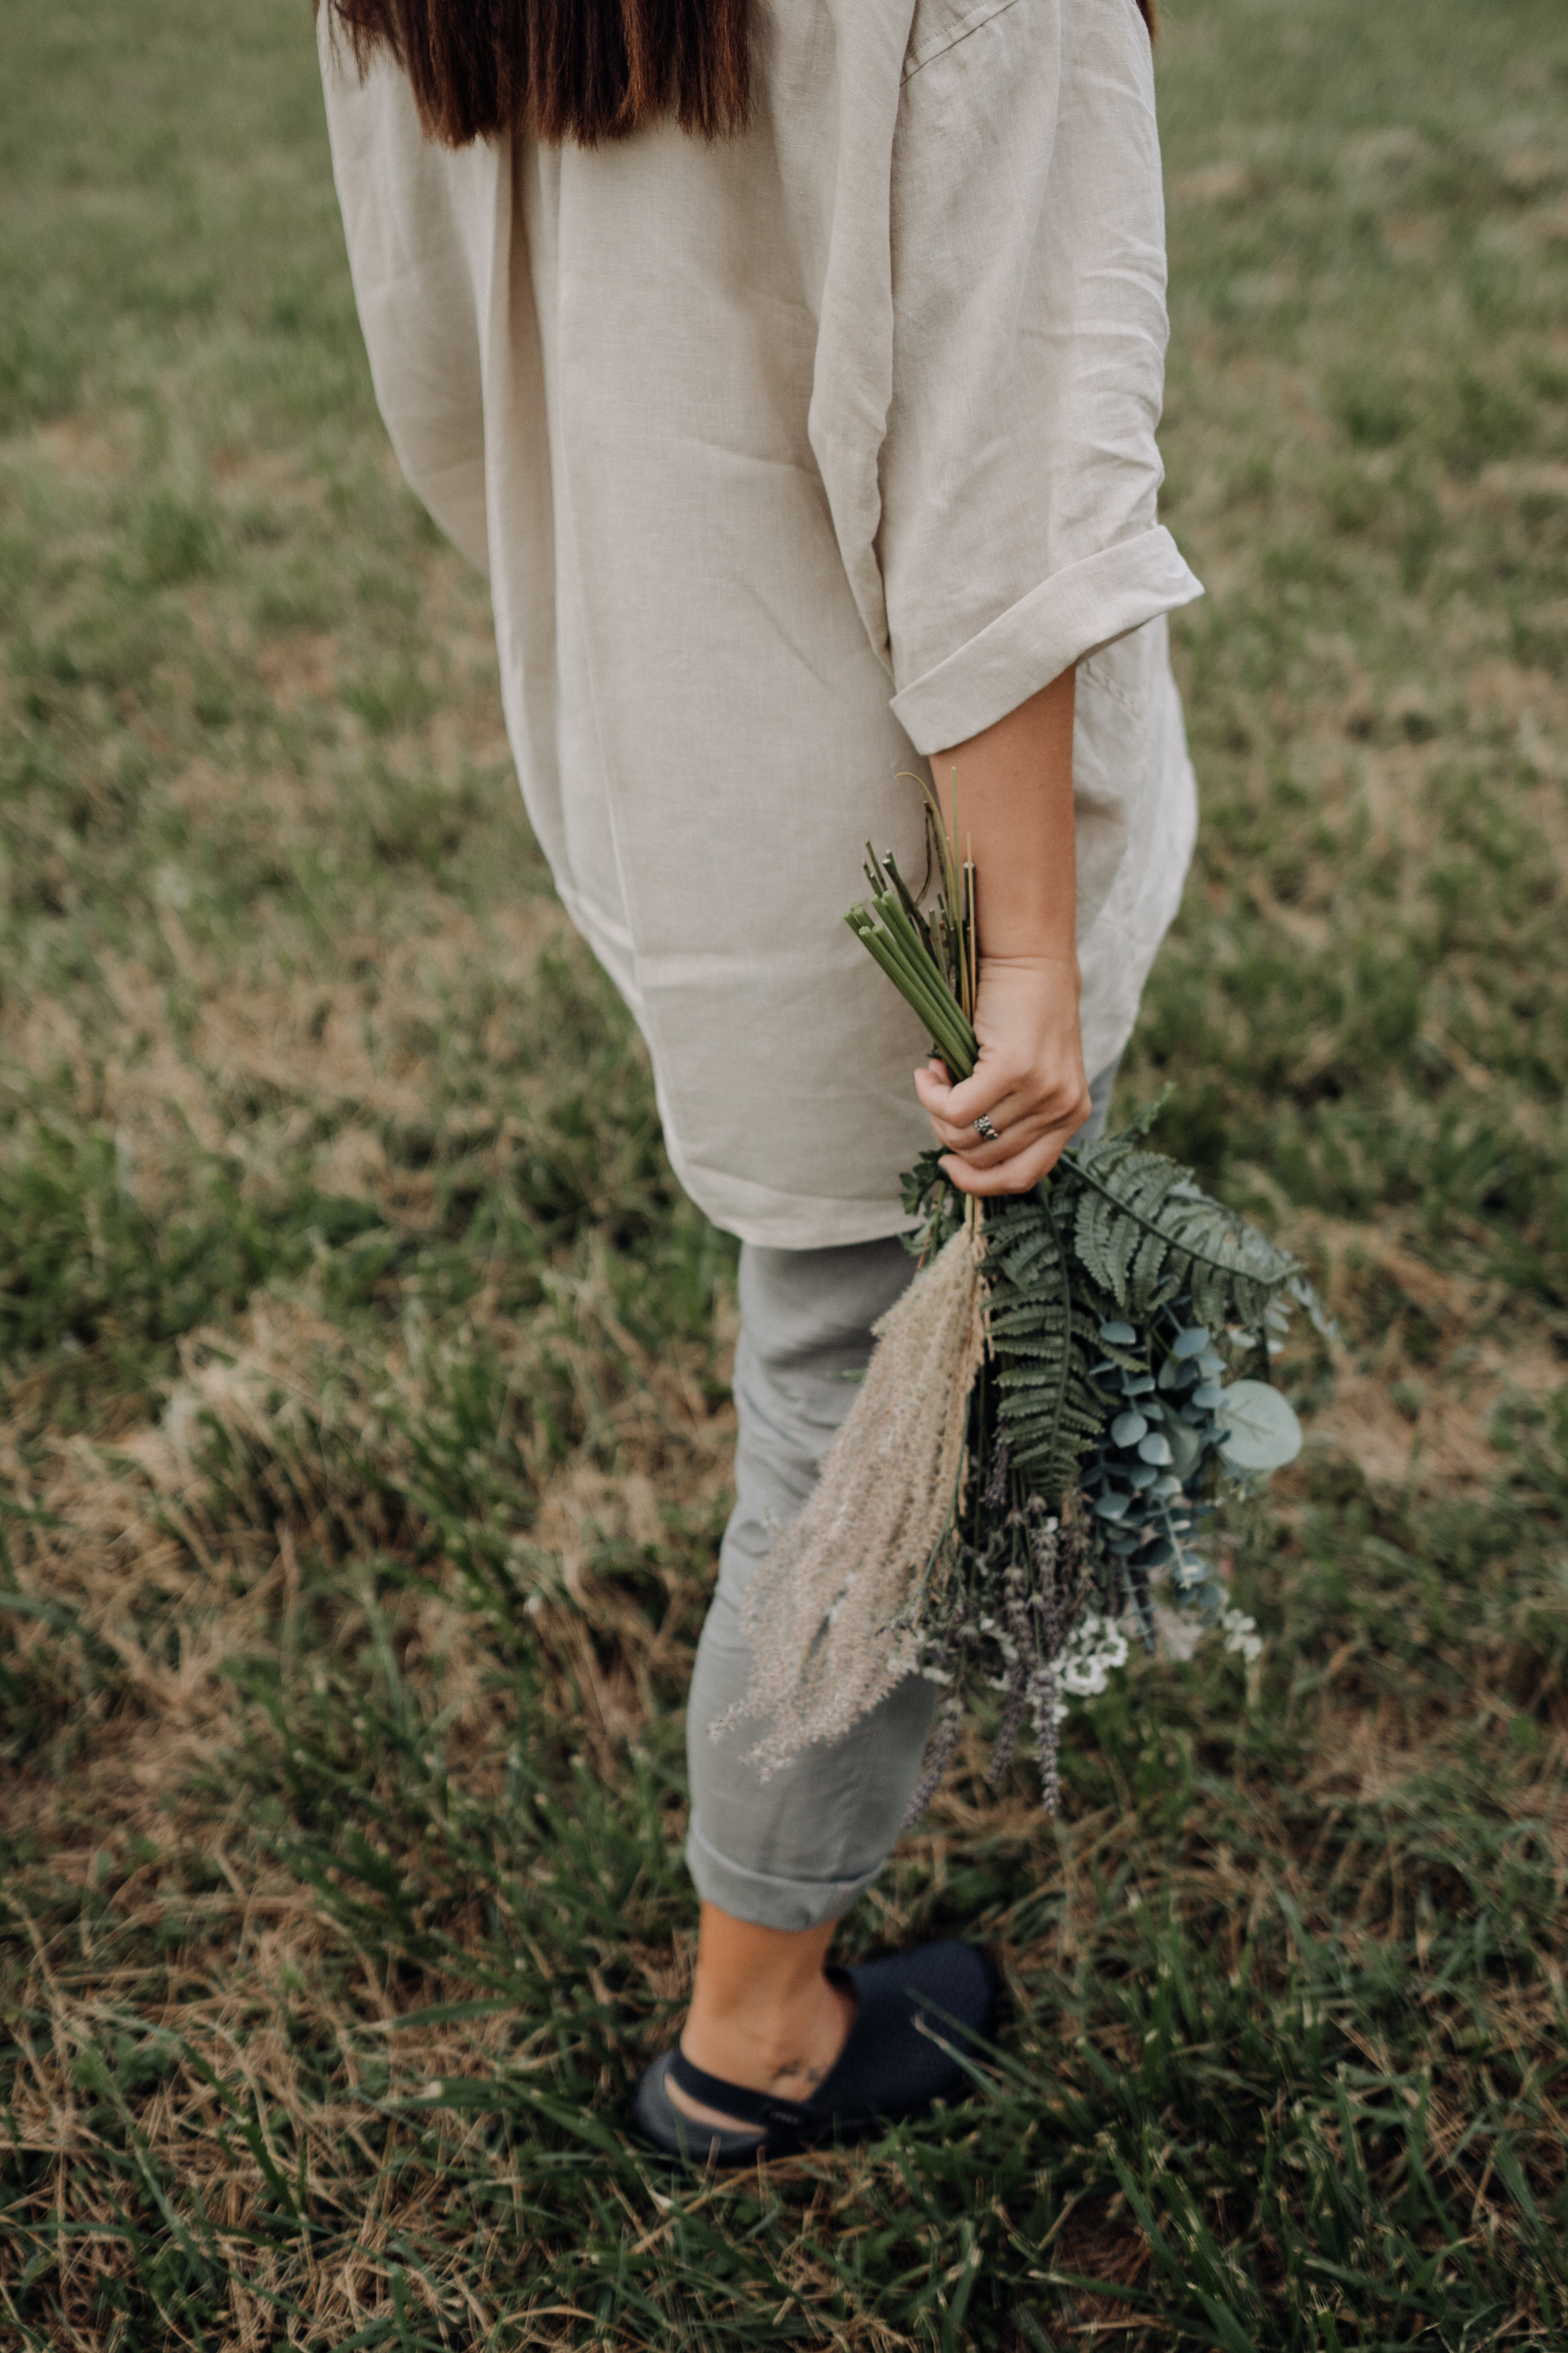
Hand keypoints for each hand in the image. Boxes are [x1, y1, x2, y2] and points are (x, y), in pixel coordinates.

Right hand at [913, 953, 1090, 1195]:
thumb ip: (1013, 1114)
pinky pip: (955, 1108)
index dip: (980, 1182)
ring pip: (966, 1134)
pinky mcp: (1014, 1069)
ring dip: (936, 1110)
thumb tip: (961, 1153)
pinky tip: (929, 1068)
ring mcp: (1042, 1091)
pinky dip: (931, 1093)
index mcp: (1072, 1115)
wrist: (1029, 957)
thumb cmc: (1023, 1011)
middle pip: (986, 1158)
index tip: (951, 1164)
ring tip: (935, 1076)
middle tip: (939, 1097)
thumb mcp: (1032, 1073)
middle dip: (947, 1134)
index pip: (1025, 1176)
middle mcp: (1063, 1109)